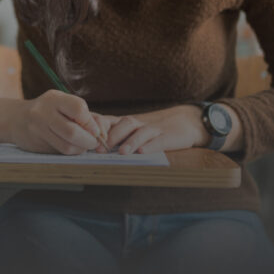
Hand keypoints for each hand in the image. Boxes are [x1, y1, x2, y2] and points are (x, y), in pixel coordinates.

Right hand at [9, 90, 104, 154]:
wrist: (16, 118)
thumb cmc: (48, 110)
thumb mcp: (63, 103)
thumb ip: (84, 115)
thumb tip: (103, 131)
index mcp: (54, 99)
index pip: (78, 109)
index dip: (91, 122)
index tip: (96, 129)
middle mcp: (43, 112)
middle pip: (72, 131)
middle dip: (89, 140)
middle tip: (95, 142)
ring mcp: (38, 129)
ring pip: (66, 145)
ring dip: (81, 148)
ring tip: (84, 145)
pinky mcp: (37, 143)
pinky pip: (60, 151)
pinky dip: (72, 151)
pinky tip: (73, 146)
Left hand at [94, 105, 209, 153]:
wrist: (185, 122)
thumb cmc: (152, 131)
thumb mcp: (134, 131)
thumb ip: (116, 137)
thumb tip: (91, 150)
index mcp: (127, 123)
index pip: (110, 121)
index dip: (99, 128)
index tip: (88, 138)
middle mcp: (139, 124)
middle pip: (124, 124)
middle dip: (111, 136)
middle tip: (100, 149)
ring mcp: (154, 129)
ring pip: (140, 131)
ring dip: (129, 141)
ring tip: (121, 152)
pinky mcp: (168, 137)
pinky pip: (158, 141)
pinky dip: (150, 146)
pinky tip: (143, 153)